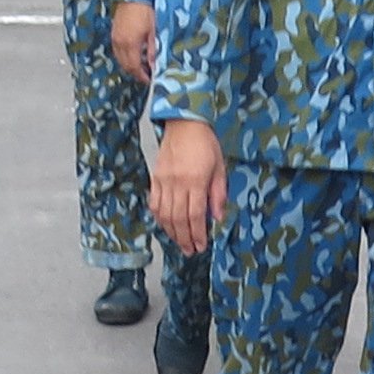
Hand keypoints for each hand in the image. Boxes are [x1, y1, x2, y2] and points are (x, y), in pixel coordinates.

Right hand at [109, 0, 154, 80]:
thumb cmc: (146, 11)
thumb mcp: (154, 31)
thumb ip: (153, 50)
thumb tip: (154, 66)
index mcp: (131, 43)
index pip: (134, 67)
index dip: (142, 76)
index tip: (150, 80)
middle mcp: (120, 43)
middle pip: (126, 65)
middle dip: (136, 73)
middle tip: (147, 75)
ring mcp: (115, 38)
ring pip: (120, 60)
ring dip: (130, 66)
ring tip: (142, 66)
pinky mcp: (114, 34)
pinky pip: (117, 52)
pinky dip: (125, 57)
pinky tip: (134, 56)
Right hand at [151, 118, 226, 255]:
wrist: (184, 123)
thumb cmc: (205, 142)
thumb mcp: (220, 167)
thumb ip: (218, 193)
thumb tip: (217, 217)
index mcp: (195, 180)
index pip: (195, 215)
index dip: (198, 234)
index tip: (201, 245)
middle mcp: (177, 183)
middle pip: (178, 219)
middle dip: (185, 238)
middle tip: (190, 250)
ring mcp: (163, 181)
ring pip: (164, 214)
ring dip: (172, 232)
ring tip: (180, 243)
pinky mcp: (155, 178)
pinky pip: (154, 203)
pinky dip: (159, 218)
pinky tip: (166, 225)